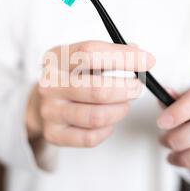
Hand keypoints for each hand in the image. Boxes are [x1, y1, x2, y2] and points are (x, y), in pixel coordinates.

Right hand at [26, 41, 154, 147]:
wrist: (43, 102)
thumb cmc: (72, 77)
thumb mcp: (85, 59)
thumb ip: (112, 55)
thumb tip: (142, 58)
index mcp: (57, 57)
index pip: (91, 53)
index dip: (123, 57)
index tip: (147, 61)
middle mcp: (49, 84)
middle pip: (97, 90)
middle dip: (126, 89)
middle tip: (137, 88)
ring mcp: (50, 111)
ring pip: (97, 116)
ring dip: (119, 111)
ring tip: (123, 105)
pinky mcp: (54, 134)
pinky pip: (90, 137)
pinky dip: (107, 130)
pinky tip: (109, 121)